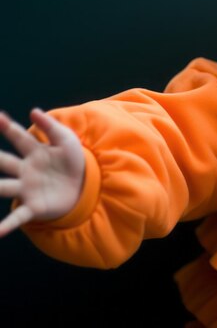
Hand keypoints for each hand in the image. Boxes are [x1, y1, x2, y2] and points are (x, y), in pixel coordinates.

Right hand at [0, 109, 84, 236]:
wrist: (88, 186)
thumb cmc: (73, 161)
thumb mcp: (67, 141)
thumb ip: (51, 126)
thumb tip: (33, 111)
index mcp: (34, 152)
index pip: (17, 137)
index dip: (6, 127)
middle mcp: (25, 170)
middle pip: (3, 162)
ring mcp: (27, 189)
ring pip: (4, 188)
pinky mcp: (34, 207)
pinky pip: (18, 217)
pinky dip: (6, 225)